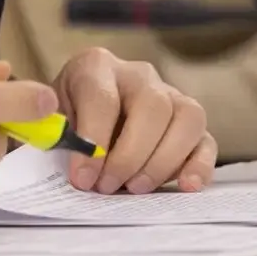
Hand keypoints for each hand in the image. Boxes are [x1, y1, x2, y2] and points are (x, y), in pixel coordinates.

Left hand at [53, 47, 217, 194]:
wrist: (79, 116)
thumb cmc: (64, 122)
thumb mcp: (50, 123)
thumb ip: (57, 139)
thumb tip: (78, 171)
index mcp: (95, 66)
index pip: (102, 97)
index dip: (94, 140)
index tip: (83, 178)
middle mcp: (138, 74)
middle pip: (152, 105)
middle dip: (131, 154)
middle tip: (109, 187)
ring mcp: (170, 94)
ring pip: (188, 116)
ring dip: (164, 159)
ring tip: (137, 189)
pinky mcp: (190, 122)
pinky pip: (206, 139)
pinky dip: (200, 165)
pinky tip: (185, 187)